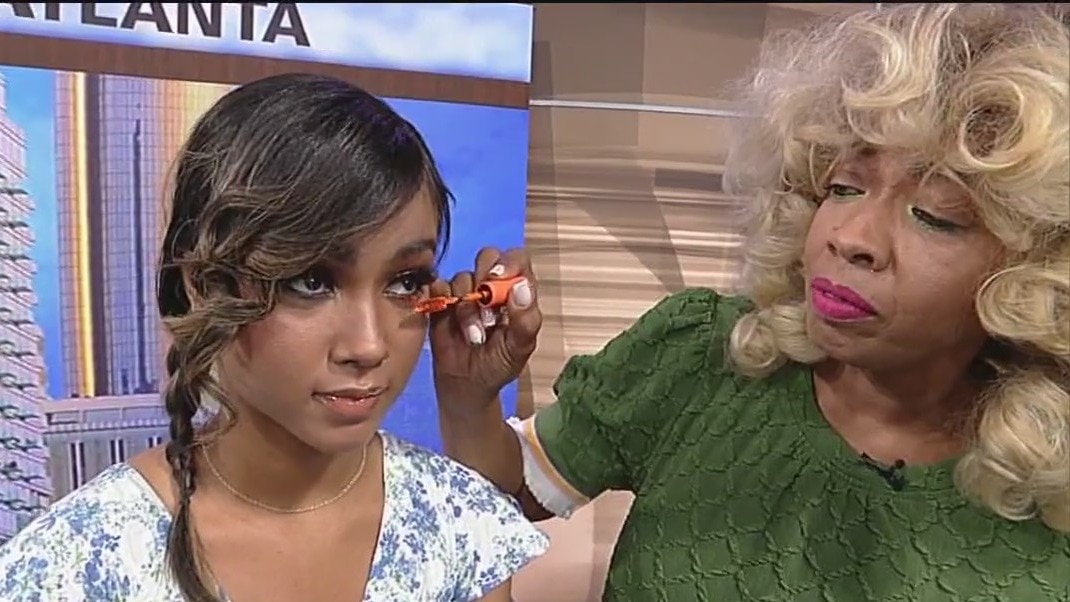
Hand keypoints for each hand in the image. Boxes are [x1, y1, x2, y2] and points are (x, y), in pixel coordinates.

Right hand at [429, 247, 541, 411]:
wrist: (467, 384)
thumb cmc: (499, 363)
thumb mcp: (519, 347)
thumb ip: (525, 319)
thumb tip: (522, 287)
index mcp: (516, 291)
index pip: (517, 260)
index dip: (508, 263)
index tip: (499, 278)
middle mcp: (492, 286)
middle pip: (488, 257)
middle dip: (485, 278)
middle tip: (486, 305)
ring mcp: (466, 291)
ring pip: (463, 277)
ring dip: (468, 307)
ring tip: (474, 335)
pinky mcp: (442, 299)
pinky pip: (438, 286)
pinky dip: (443, 301)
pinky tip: (450, 324)